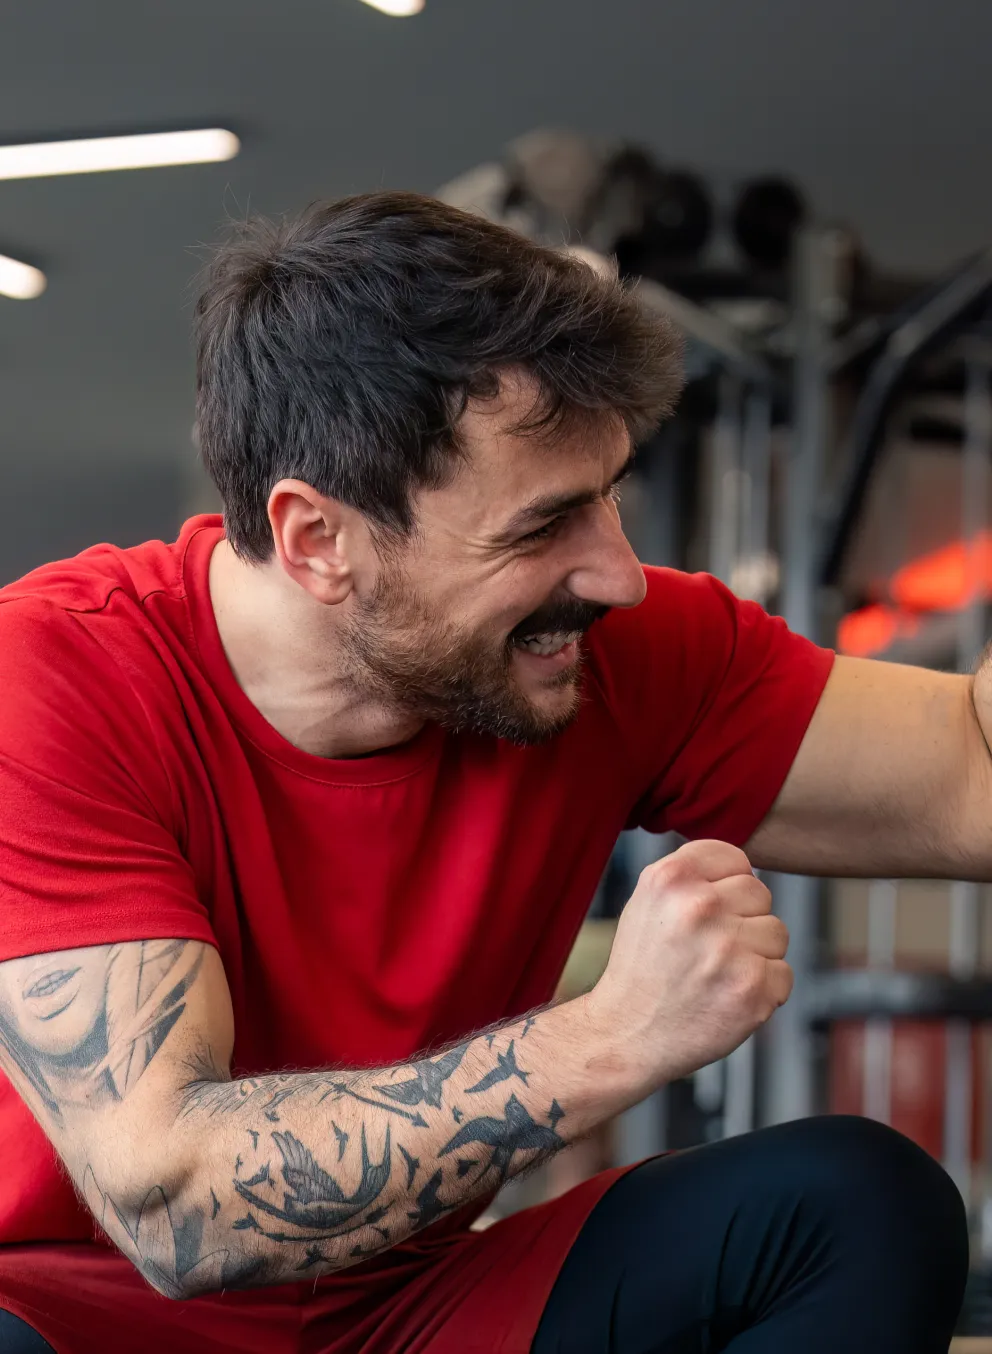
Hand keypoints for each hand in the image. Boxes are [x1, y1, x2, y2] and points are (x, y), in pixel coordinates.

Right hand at [585, 840, 791, 1096]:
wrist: (626, 1034)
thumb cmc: (642, 967)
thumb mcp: (649, 901)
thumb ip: (694, 876)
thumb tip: (747, 869)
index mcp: (671, 877)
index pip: (735, 859)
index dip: (725, 886)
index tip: (703, 913)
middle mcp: (699, 906)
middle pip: (759, 894)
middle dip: (741, 920)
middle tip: (706, 949)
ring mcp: (728, 949)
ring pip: (777, 933)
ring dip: (755, 955)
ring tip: (715, 974)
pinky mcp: (752, 989)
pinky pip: (783, 974)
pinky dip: (762, 990)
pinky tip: (726, 997)